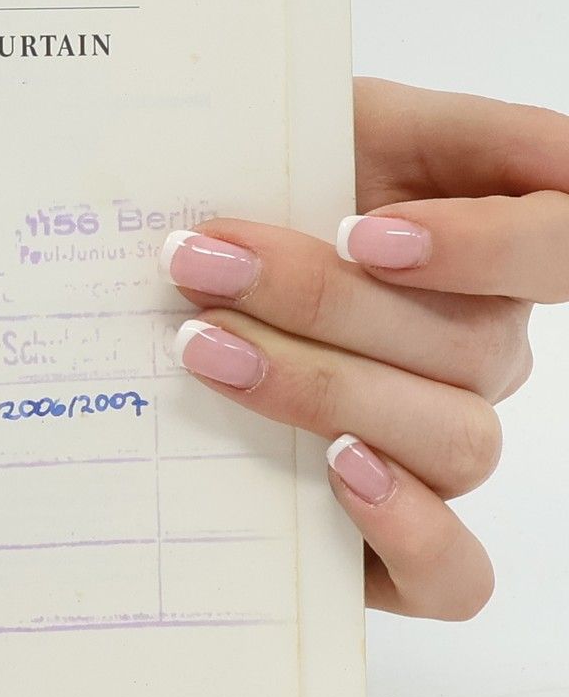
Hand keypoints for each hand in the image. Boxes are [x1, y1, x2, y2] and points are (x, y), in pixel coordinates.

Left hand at [163, 78, 564, 618]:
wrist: (166, 284)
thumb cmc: (251, 196)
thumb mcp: (321, 130)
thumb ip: (402, 122)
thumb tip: (492, 141)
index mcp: (488, 251)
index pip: (565, 243)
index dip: (491, 246)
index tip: (366, 233)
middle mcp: (483, 354)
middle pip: (467, 347)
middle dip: (321, 301)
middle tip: (198, 265)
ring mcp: (445, 448)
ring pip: (454, 441)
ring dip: (323, 391)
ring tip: (207, 349)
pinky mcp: (396, 543)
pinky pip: (454, 575)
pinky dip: (408, 531)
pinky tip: (336, 472)